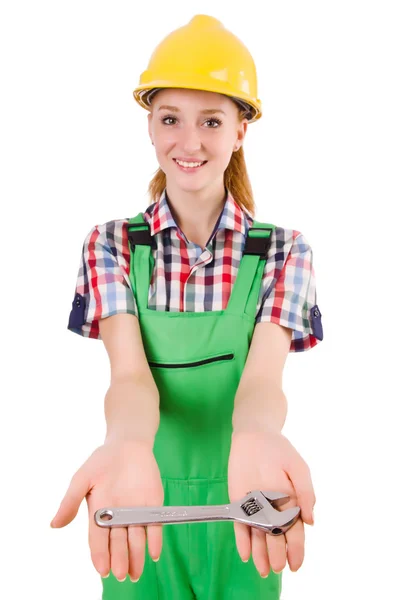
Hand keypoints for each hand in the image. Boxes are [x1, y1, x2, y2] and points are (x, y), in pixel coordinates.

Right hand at [50, 439, 163, 581]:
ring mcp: (136, 513)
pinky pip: (154, 526)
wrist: (128, 443)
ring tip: (135, 573)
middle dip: (120, 559)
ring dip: (136, 557)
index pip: (98, 539)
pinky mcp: (153, 506)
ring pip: (136, 539)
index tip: (103, 569)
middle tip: (121, 574)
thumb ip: (70, 501)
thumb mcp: (82, 479)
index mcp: (99, 514)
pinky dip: (155, 540)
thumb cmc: (102, 461)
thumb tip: (54, 525)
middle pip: (118, 543)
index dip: (101, 555)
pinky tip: (154, 554)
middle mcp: (118, 518)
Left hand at [228, 430, 315, 576]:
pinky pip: (240, 524)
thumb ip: (306, 493)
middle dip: (278, 554)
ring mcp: (256, 508)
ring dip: (260, 554)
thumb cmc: (280, 451)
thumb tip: (312, 521)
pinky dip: (242, 540)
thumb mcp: (299, 469)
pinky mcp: (239, 503)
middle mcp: (274, 510)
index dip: (296, 549)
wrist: (255, 436)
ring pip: (258, 536)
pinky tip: (245, 554)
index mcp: (292, 504)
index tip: (296, 564)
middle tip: (278, 568)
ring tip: (263, 570)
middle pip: (276, 537)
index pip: (295, 531)